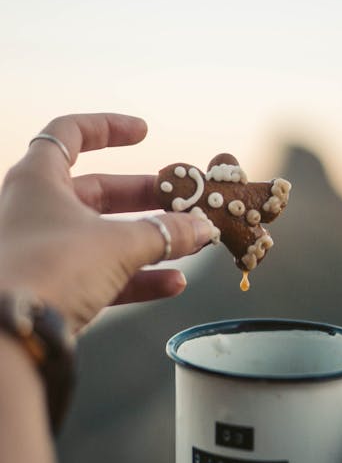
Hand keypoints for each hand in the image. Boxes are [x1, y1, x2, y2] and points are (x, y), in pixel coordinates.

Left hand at [0, 113, 212, 333]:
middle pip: (97, 191)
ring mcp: (44, 251)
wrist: (11, 336)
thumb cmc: (52, 270)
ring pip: (102, 236)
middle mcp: (36, 210)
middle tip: (181, 201)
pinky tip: (172, 284)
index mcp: (39, 180)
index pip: (70, 133)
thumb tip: (202, 227)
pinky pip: (101, 275)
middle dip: (144, 197)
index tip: (144, 133)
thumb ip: (165, 232)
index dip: (109, 127)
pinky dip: (136, 277)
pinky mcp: (53, 288)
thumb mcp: (118, 244)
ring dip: (147, 240)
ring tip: (188, 242)